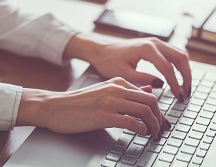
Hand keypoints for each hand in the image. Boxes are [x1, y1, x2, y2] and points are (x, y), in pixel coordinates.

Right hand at [16, 77, 169, 139]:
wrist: (55, 107)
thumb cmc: (78, 103)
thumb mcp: (104, 91)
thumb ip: (126, 91)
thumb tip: (148, 90)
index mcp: (118, 82)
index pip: (148, 94)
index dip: (159, 110)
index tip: (160, 122)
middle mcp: (116, 89)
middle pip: (151, 102)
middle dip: (160, 118)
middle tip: (160, 130)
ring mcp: (110, 102)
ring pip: (144, 111)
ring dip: (153, 125)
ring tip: (152, 134)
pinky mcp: (103, 116)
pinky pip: (131, 122)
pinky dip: (141, 129)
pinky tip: (141, 134)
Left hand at [64, 35, 191, 99]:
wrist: (101, 49)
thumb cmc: (108, 61)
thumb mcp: (123, 74)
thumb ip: (142, 79)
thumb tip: (161, 85)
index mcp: (146, 49)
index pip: (167, 68)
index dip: (175, 84)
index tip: (178, 97)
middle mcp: (154, 42)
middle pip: (180, 58)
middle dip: (186, 76)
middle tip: (186, 93)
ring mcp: (156, 42)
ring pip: (180, 54)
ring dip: (185, 71)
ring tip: (184, 88)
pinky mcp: (156, 45)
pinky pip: (174, 53)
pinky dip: (179, 66)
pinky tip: (178, 78)